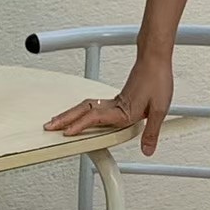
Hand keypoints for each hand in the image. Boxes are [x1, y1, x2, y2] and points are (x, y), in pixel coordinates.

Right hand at [45, 52, 173, 154]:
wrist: (155, 60)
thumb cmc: (157, 79)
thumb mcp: (160, 109)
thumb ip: (152, 132)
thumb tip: (147, 150)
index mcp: (122, 110)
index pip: (95, 118)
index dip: (79, 125)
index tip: (67, 132)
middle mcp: (114, 106)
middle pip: (83, 111)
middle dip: (64, 119)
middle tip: (49, 126)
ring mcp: (113, 101)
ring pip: (86, 107)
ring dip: (70, 114)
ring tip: (58, 121)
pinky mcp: (116, 99)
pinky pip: (94, 106)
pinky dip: (81, 111)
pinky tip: (79, 115)